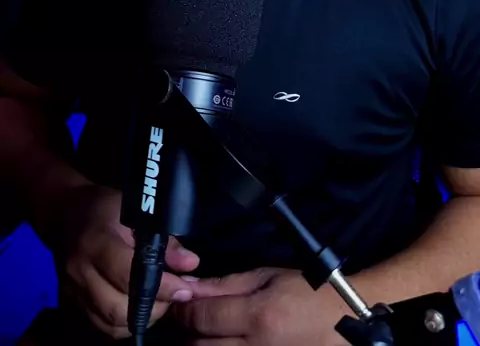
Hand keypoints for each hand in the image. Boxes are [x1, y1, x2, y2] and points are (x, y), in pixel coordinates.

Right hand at [53, 184, 199, 338]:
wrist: (64, 213)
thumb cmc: (103, 207)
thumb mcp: (133, 210)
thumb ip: (162, 238)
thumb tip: (191, 263)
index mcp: (95, 242)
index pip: (128, 274)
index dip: (160, 286)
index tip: (184, 288)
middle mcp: (81, 271)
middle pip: (117, 308)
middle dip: (153, 307)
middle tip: (173, 295)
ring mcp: (74, 291)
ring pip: (111, 322)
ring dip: (141, 318)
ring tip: (159, 301)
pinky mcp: (73, 303)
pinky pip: (102, 326)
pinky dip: (125, 323)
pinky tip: (140, 307)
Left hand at [175, 267, 349, 344]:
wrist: (350, 325)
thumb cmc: (312, 294)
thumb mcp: (271, 277)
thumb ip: (228, 284)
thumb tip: (192, 285)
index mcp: (259, 317)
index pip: (201, 317)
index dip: (182, 308)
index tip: (175, 300)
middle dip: (186, 332)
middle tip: (184, 319)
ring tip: (203, 333)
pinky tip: (221, 343)